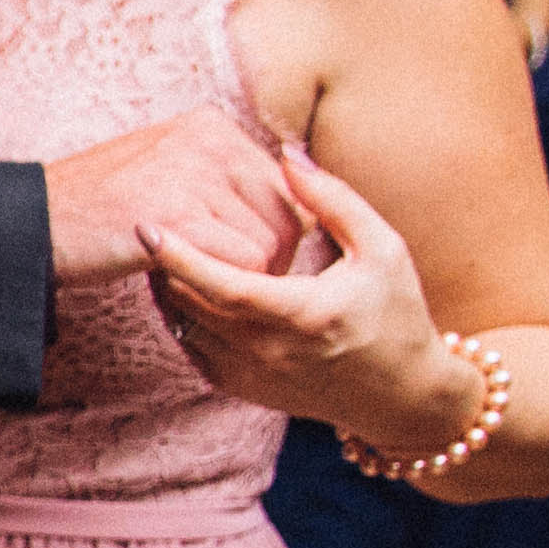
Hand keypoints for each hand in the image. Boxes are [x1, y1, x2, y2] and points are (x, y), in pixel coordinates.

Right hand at [42, 109, 295, 284]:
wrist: (31, 224)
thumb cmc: (98, 209)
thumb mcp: (167, 170)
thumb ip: (223, 181)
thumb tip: (299, 214)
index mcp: (211, 125)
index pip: (287, 189)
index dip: (273, 235)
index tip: (237, 258)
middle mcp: (209, 140)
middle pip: (287, 218)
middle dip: (267, 261)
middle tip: (222, 281)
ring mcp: (193, 175)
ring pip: (269, 246)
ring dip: (241, 279)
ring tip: (195, 283)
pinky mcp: (177, 216)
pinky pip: (241, 266)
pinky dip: (220, 289)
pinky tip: (181, 287)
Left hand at [149, 142, 467, 443]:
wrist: (401, 394)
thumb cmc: (397, 312)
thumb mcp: (382, 248)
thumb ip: (334, 200)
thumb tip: (288, 153)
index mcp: (306, 315)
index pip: (227, 286)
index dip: (181, 258)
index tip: (147, 228)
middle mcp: (272, 351)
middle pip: (193, 305)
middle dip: (164, 265)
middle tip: (152, 224)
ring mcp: (253, 375)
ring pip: (185, 328)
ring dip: (168, 290)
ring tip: (162, 252)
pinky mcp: (243, 388)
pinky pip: (192, 349)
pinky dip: (180, 317)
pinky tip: (184, 287)